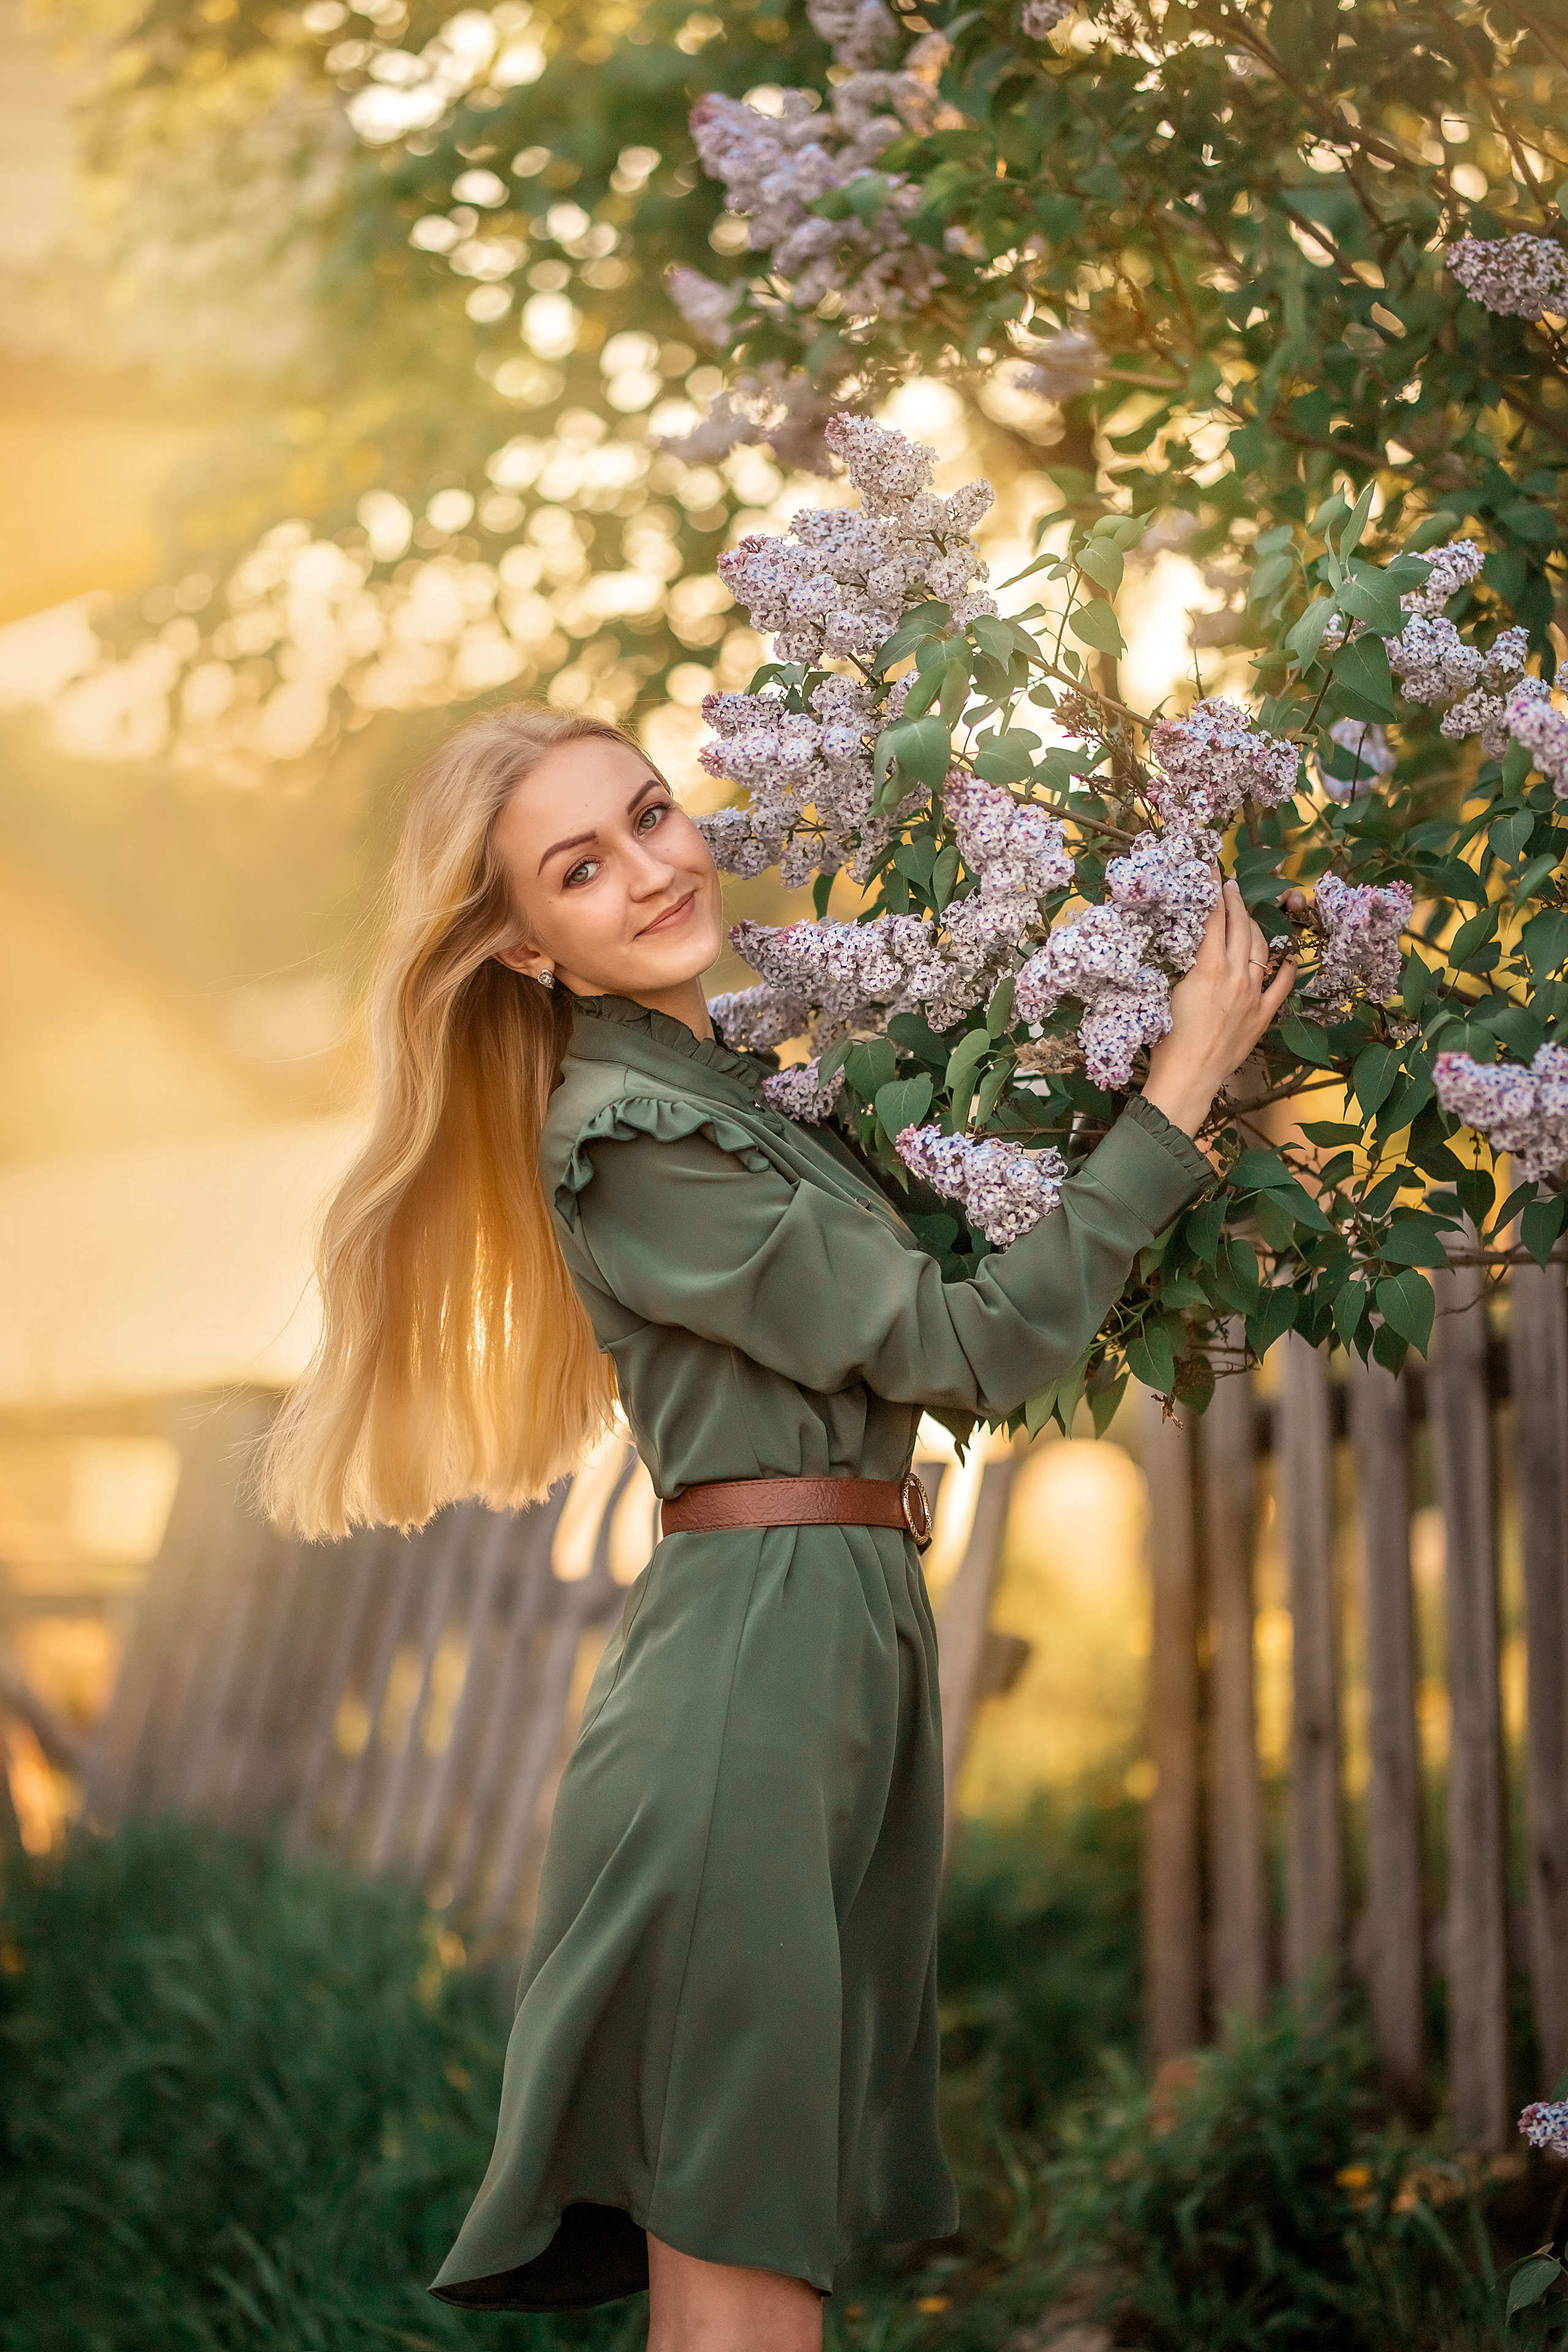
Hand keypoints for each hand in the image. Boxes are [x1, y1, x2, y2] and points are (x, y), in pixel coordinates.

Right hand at [1142, 879, 1295, 1136]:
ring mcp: (1253, 995)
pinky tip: (1287, 958)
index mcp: (1208, 968)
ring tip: (1249, 916)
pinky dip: (1286, 968)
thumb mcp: (1168, 992)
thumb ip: (1184, 965)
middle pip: (1240, 928)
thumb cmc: (1168, 1039)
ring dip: (1256, 928)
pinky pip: (1282, 985)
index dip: (1214, 894)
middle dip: (1236, 903)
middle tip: (1231, 886)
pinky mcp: (1263, 1015)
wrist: (1189, 1076)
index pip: (1214, 919)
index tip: (1213, 874)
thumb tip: (1190, 945)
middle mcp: (1235, 976)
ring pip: (1261, 950)